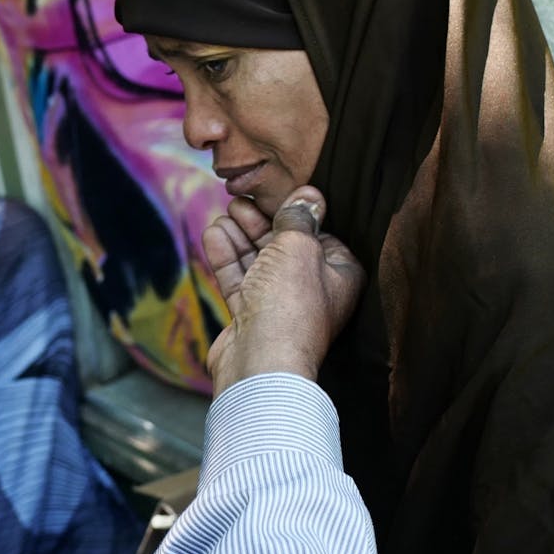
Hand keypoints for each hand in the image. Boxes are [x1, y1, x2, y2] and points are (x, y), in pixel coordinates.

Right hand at [203, 186, 365, 392]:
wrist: (261, 360)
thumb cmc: (289, 304)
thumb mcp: (298, 246)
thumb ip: (299, 217)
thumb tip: (309, 195)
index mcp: (340, 274)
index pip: (319, 234)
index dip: (294, 213)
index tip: (272, 194)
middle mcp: (314, 290)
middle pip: (285, 246)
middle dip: (260, 222)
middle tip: (239, 201)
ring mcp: (280, 303)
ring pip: (258, 261)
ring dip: (239, 236)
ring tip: (224, 214)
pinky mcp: (252, 314)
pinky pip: (240, 279)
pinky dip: (227, 256)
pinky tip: (214, 234)